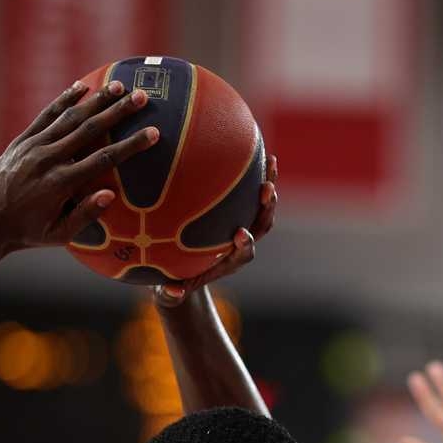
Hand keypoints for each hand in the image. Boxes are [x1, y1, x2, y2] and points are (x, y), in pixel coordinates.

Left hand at [0, 78, 159, 250]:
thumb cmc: (26, 233)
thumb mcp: (57, 236)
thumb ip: (84, 216)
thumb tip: (111, 195)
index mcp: (61, 184)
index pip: (103, 159)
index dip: (131, 145)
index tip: (153, 133)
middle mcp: (48, 159)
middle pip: (90, 130)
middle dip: (118, 111)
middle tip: (142, 97)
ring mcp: (33, 147)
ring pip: (69, 118)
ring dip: (96, 100)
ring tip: (119, 85)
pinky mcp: (22, 140)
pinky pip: (46, 116)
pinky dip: (64, 100)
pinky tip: (81, 86)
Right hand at [157, 156, 279, 305]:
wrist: (189, 272)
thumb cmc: (177, 279)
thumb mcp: (172, 290)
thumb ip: (173, 293)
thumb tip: (171, 293)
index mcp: (231, 260)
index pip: (243, 252)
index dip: (245, 244)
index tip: (240, 234)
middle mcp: (242, 242)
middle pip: (262, 226)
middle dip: (266, 209)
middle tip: (267, 190)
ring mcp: (244, 225)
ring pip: (262, 207)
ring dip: (268, 184)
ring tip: (270, 161)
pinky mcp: (240, 212)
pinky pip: (251, 192)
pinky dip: (256, 173)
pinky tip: (254, 149)